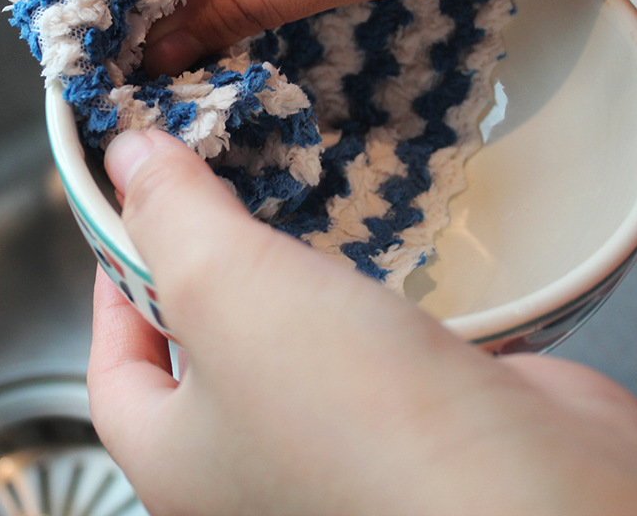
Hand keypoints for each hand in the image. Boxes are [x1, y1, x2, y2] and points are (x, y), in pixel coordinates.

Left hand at [88, 129, 636, 515]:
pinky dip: (354, 293)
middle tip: (211, 196)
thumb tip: (126, 154)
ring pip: (286, 342)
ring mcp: (332, 448)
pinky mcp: (408, 418)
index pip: (114, 371)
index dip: (111, 290)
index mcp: (177, 462)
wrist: (525, 493)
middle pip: (200, 350)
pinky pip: (360, 344)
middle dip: (202, 269)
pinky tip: (362, 242)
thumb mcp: (222, 290)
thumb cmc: (342, 413)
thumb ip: (170, 217)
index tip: (130, 224)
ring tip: (281, 207)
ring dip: (283, 276)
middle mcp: (249, 470)